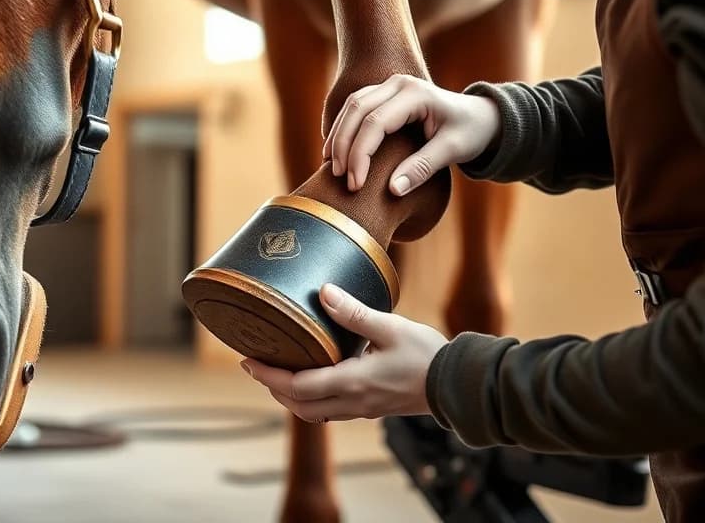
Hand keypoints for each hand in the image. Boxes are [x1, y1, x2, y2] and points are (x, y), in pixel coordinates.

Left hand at [240, 283, 447, 422]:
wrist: (457, 384)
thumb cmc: (427, 354)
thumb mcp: (391, 327)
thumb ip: (355, 313)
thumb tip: (323, 292)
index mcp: (353, 382)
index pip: (298, 386)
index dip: (268, 376)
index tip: (248, 361)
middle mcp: (353, 402)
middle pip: (299, 406)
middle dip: (273, 388)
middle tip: (256, 366)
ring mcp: (362, 409)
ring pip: (313, 412)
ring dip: (290, 398)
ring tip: (278, 374)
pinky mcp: (371, 409)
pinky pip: (330, 411)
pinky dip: (311, 400)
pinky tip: (313, 380)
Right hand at [323, 74, 499, 195]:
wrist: (480, 116)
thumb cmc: (470, 132)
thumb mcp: (452, 151)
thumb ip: (422, 169)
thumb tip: (392, 190)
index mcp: (416, 94)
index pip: (376, 123)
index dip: (360, 154)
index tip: (356, 184)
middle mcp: (399, 84)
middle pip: (357, 109)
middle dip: (343, 144)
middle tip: (338, 177)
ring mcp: (391, 85)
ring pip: (352, 105)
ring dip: (339, 135)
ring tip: (331, 166)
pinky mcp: (385, 94)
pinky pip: (356, 107)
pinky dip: (344, 128)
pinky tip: (337, 151)